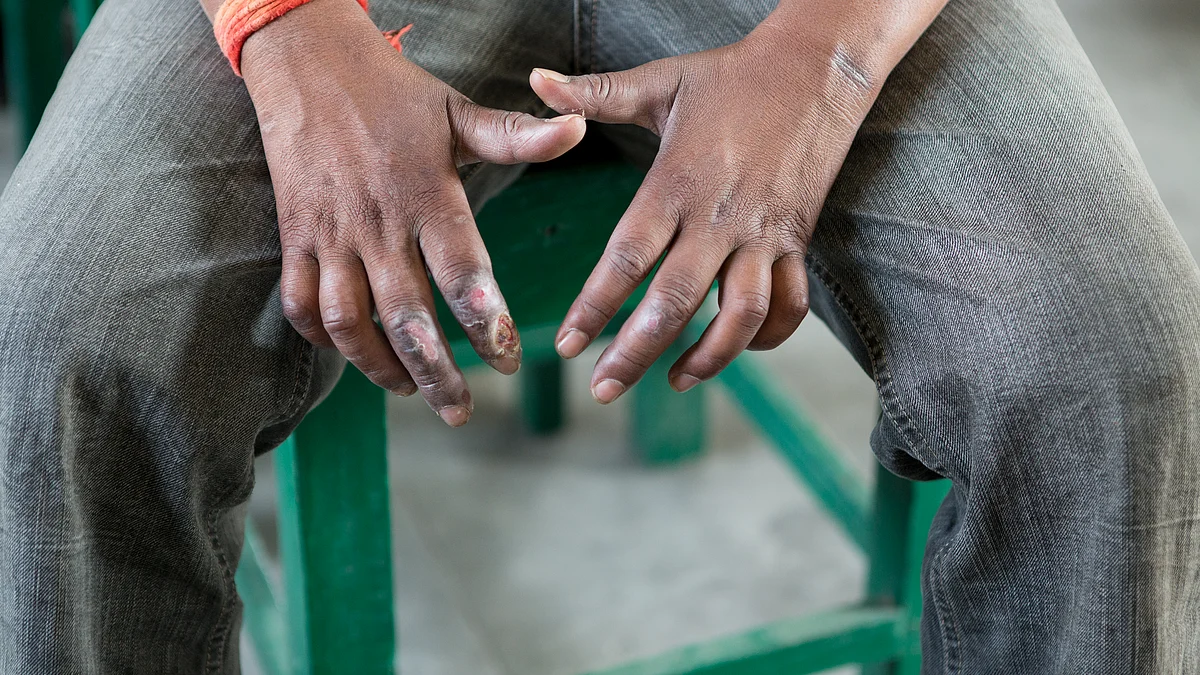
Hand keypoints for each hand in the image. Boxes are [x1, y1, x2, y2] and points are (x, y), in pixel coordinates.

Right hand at [241, 0, 584, 425]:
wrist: (307, 61)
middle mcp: (377, 222)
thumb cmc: (394, 93)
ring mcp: (330, 234)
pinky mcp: (295, 236)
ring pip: (349, 322)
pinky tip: (353, 356)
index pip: (462, 274)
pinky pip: (299, 303)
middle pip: (406, 317)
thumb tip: (579, 131)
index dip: (486, 325)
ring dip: (380, 368)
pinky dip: (322, 340)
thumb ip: (517, 136)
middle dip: (436, 373)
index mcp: (426, 194)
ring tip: (412, 393)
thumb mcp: (459, 112)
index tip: (508, 363)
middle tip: (462, 412)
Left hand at [530, 24, 885, 402]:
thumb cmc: (730, 76)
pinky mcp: (797, 240)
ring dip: (708, 358)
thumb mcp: (660, 82)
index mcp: (677, 182)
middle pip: (675, 302)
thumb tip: (536, 80)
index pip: (627, 257)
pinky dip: (769, 336)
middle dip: (635, 353)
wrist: (818, 67)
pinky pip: (790, 302)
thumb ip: (595, 93)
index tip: (567, 345)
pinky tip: (739, 350)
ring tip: (674, 381)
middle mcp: (720, 217)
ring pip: (740, 315)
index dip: (594, 307)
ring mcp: (764, 234)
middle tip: (603, 390)